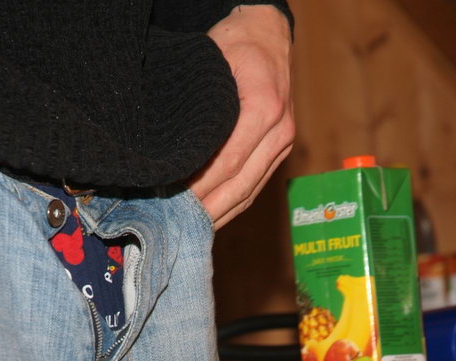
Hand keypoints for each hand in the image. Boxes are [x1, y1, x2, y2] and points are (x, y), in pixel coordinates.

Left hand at [189, 4, 293, 228]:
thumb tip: (176, 153)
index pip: (229, 162)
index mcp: (265, 107)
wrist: (267, 33)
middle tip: (176, 228)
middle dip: (208, 210)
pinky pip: (255, 186)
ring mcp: (282, 143)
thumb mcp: (212, 65)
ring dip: (219, 214)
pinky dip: (231, 205)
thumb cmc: (235, 43)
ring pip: (249, 191)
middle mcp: (280, 130)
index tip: (173, 203)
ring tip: (189, 231)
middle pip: (242, 185)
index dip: (201, 188)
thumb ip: (201, 108)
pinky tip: (209, 218)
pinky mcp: (278, 151)